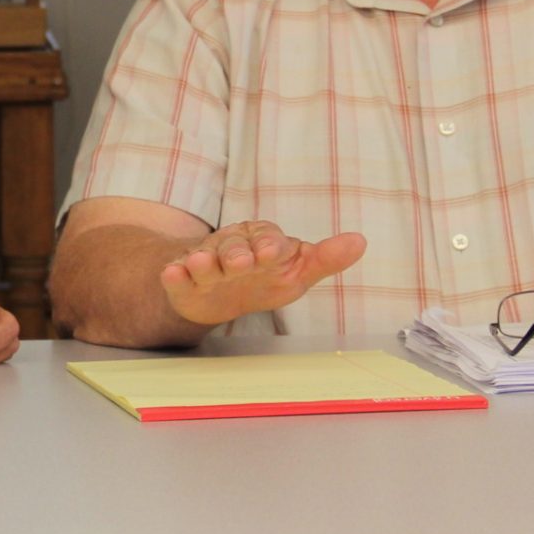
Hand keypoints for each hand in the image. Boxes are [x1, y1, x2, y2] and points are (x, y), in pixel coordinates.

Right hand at [159, 221, 365, 327]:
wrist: (220, 295)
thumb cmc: (265, 276)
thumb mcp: (297, 271)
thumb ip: (325, 258)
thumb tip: (360, 241)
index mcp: (262, 240)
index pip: (267, 237)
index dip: (271, 245)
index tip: (275, 252)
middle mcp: (232, 246)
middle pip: (233, 246)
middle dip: (236, 254)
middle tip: (241, 263)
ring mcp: (206, 262)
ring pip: (204, 258)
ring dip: (204, 261)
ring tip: (202, 265)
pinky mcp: (183, 279)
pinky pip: (176, 274)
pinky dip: (174, 274)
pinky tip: (173, 273)